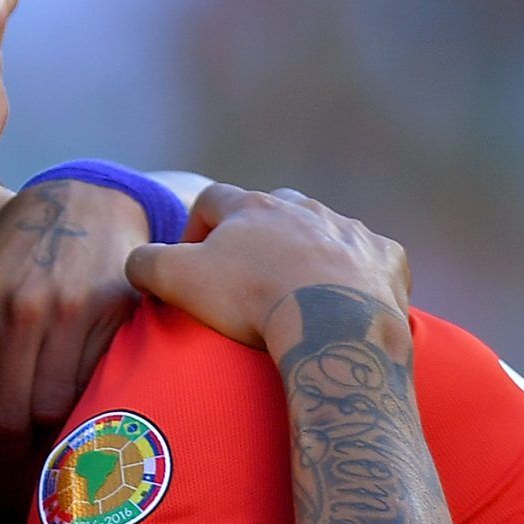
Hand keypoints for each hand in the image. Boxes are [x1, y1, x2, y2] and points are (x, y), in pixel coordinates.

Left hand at [0, 180, 148, 511]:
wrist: (89, 195)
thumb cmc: (22, 249)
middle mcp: (16, 307)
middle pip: (8, 417)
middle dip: (5, 463)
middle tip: (5, 492)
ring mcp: (68, 308)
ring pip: (52, 409)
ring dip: (47, 443)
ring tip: (43, 463)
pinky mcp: (113, 308)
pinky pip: (94, 385)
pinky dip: (85, 413)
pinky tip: (80, 426)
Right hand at [125, 184, 409, 348]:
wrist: (333, 322)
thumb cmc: (252, 298)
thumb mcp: (178, 280)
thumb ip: (146, 263)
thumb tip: (138, 261)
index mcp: (252, 207)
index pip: (213, 200)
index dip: (196, 226)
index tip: (192, 258)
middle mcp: (304, 208)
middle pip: (274, 210)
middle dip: (260, 236)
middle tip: (249, 276)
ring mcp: (349, 230)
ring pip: (325, 232)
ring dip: (311, 254)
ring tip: (301, 293)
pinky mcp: (385, 258)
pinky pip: (371, 260)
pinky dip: (359, 277)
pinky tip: (350, 303)